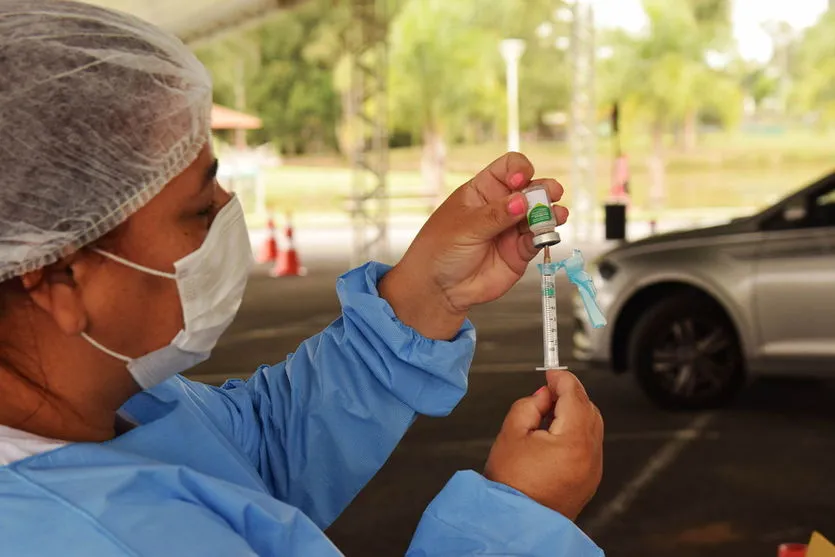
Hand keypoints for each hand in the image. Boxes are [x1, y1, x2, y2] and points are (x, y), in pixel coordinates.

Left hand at [379, 152, 567, 338]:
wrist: (439, 289)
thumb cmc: (440, 250)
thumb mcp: (465, 227)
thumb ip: (495, 215)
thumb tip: (522, 200)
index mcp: (483, 191)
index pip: (508, 168)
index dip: (519, 169)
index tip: (520, 180)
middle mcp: (501, 207)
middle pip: (530, 189)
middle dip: (543, 189)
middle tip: (550, 194)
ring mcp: (512, 229)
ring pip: (540, 214)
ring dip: (550, 212)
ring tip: (555, 215)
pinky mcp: (520, 252)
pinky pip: (539, 240)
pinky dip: (546, 235)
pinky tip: (547, 234)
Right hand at [484, 370, 603, 520]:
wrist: (514, 522)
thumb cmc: (510, 485)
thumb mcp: (511, 433)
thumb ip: (529, 405)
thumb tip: (543, 396)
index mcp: (573, 442)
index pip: (575, 396)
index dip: (562, 379)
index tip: (552, 372)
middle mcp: (589, 456)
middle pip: (589, 410)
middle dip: (570, 395)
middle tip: (547, 392)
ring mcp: (592, 470)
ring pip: (591, 427)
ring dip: (574, 413)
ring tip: (546, 415)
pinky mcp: (589, 481)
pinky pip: (589, 446)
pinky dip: (576, 433)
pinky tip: (553, 435)